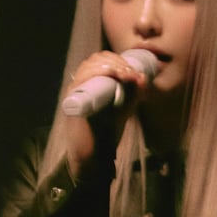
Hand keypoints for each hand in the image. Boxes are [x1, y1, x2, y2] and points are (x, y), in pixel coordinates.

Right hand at [65, 52, 149, 176]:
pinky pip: (83, 79)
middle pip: (96, 59)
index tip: (135, 72)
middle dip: (118, 62)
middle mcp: (80, 84)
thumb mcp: (124, 109)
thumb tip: (144, 77)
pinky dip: (101, 73)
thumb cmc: (106, 133)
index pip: (101, 60)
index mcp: (91, 84)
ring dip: (113, 66)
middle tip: (133, 75)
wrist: (94, 157)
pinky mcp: (73, 101)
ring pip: (90, 65)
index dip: (119, 60)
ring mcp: (74, 91)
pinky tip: (117, 78)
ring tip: (129, 77)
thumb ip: (133, 95)